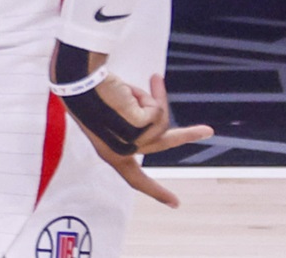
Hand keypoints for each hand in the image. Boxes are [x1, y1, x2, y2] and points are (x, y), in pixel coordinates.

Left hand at [59, 55, 213, 207]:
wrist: (77, 81)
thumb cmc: (87, 94)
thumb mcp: (111, 116)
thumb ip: (132, 123)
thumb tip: (149, 110)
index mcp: (110, 152)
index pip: (133, 177)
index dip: (155, 190)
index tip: (175, 204)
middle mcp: (122, 152)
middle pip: (162, 144)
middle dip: (188, 135)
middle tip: (208, 131)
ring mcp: (132, 140)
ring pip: (160, 118)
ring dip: (154, 97)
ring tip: (142, 82)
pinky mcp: (140, 126)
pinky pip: (156, 107)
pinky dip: (147, 93)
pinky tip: (125, 89)